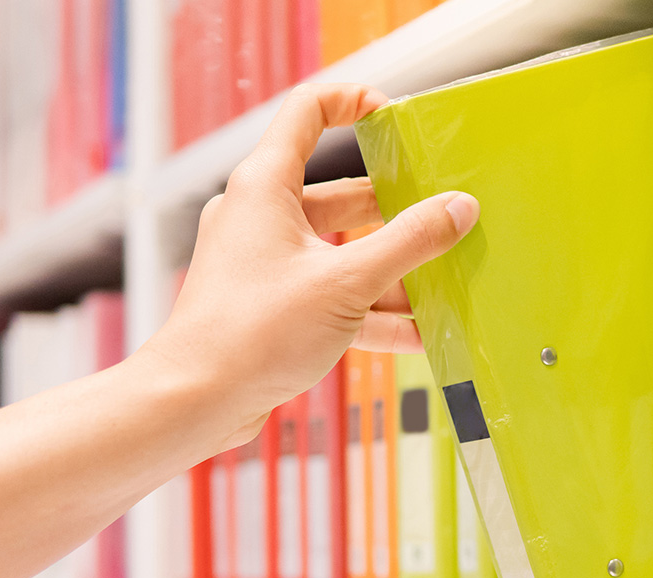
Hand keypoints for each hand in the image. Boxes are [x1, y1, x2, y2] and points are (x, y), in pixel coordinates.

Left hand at [139, 83, 476, 446]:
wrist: (195, 401)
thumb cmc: (250, 333)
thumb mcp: (347, 282)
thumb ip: (409, 242)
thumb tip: (457, 209)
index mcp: (265, 187)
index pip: (308, 112)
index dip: (353, 101)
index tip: (394, 115)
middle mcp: (260, 217)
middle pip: (341, 194)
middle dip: (395, 211)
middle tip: (440, 219)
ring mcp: (265, 263)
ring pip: (341, 251)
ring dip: (390, 270)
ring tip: (438, 284)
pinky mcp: (272, 305)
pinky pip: (332, 294)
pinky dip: (371, 309)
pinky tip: (414, 331)